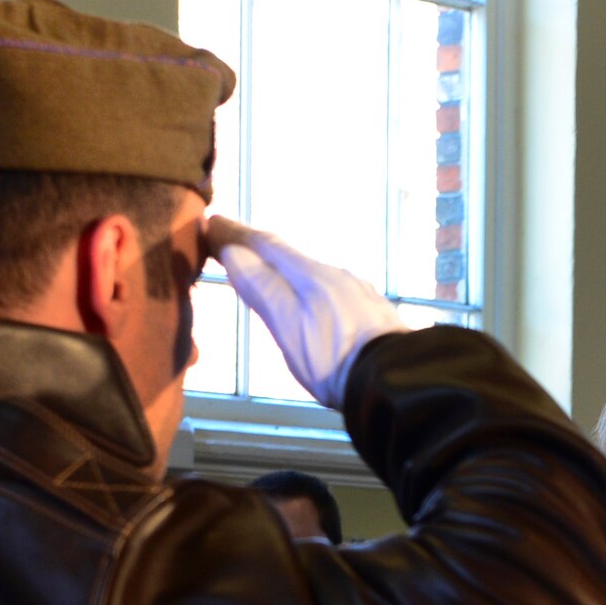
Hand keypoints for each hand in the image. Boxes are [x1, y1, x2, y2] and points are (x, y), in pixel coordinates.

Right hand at [206, 216, 405, 408]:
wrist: (395, 382)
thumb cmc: (334, 360)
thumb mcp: (288, 326)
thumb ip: (263, 288)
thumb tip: (235, 251)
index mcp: (310, 275)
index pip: (265, 244)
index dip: (235, 234)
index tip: (210, 223)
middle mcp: (335, 275)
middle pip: (288, 253)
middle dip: (255, 245)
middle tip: (228, 238)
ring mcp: (356, 293)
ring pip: (310, 270)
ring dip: (281, 264)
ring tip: (262, 266)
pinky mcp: (371, 313)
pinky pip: (329, 288)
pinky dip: (306, 284)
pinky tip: (307, 297)